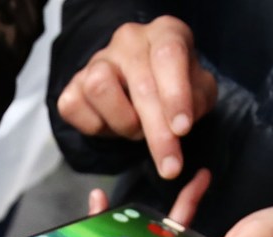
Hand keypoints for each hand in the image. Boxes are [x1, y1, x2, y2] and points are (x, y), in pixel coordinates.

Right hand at [56, 16, 217, 178]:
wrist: (139, 88)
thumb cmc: (173, 87)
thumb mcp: (199, 91)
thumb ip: (196, 103)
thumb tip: (178, 126)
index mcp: (165, 33)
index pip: (168, 56)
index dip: (175, 95)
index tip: (182, 129)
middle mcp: (129, 40)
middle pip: (139, 84)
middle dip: (157, 132)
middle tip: (170, 167)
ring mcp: (97, 61)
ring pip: (99, 88)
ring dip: (123, 123)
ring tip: (136, 130)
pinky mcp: (73, 85)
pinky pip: (74, 107)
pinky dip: (95, 127)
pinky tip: (112, 125)